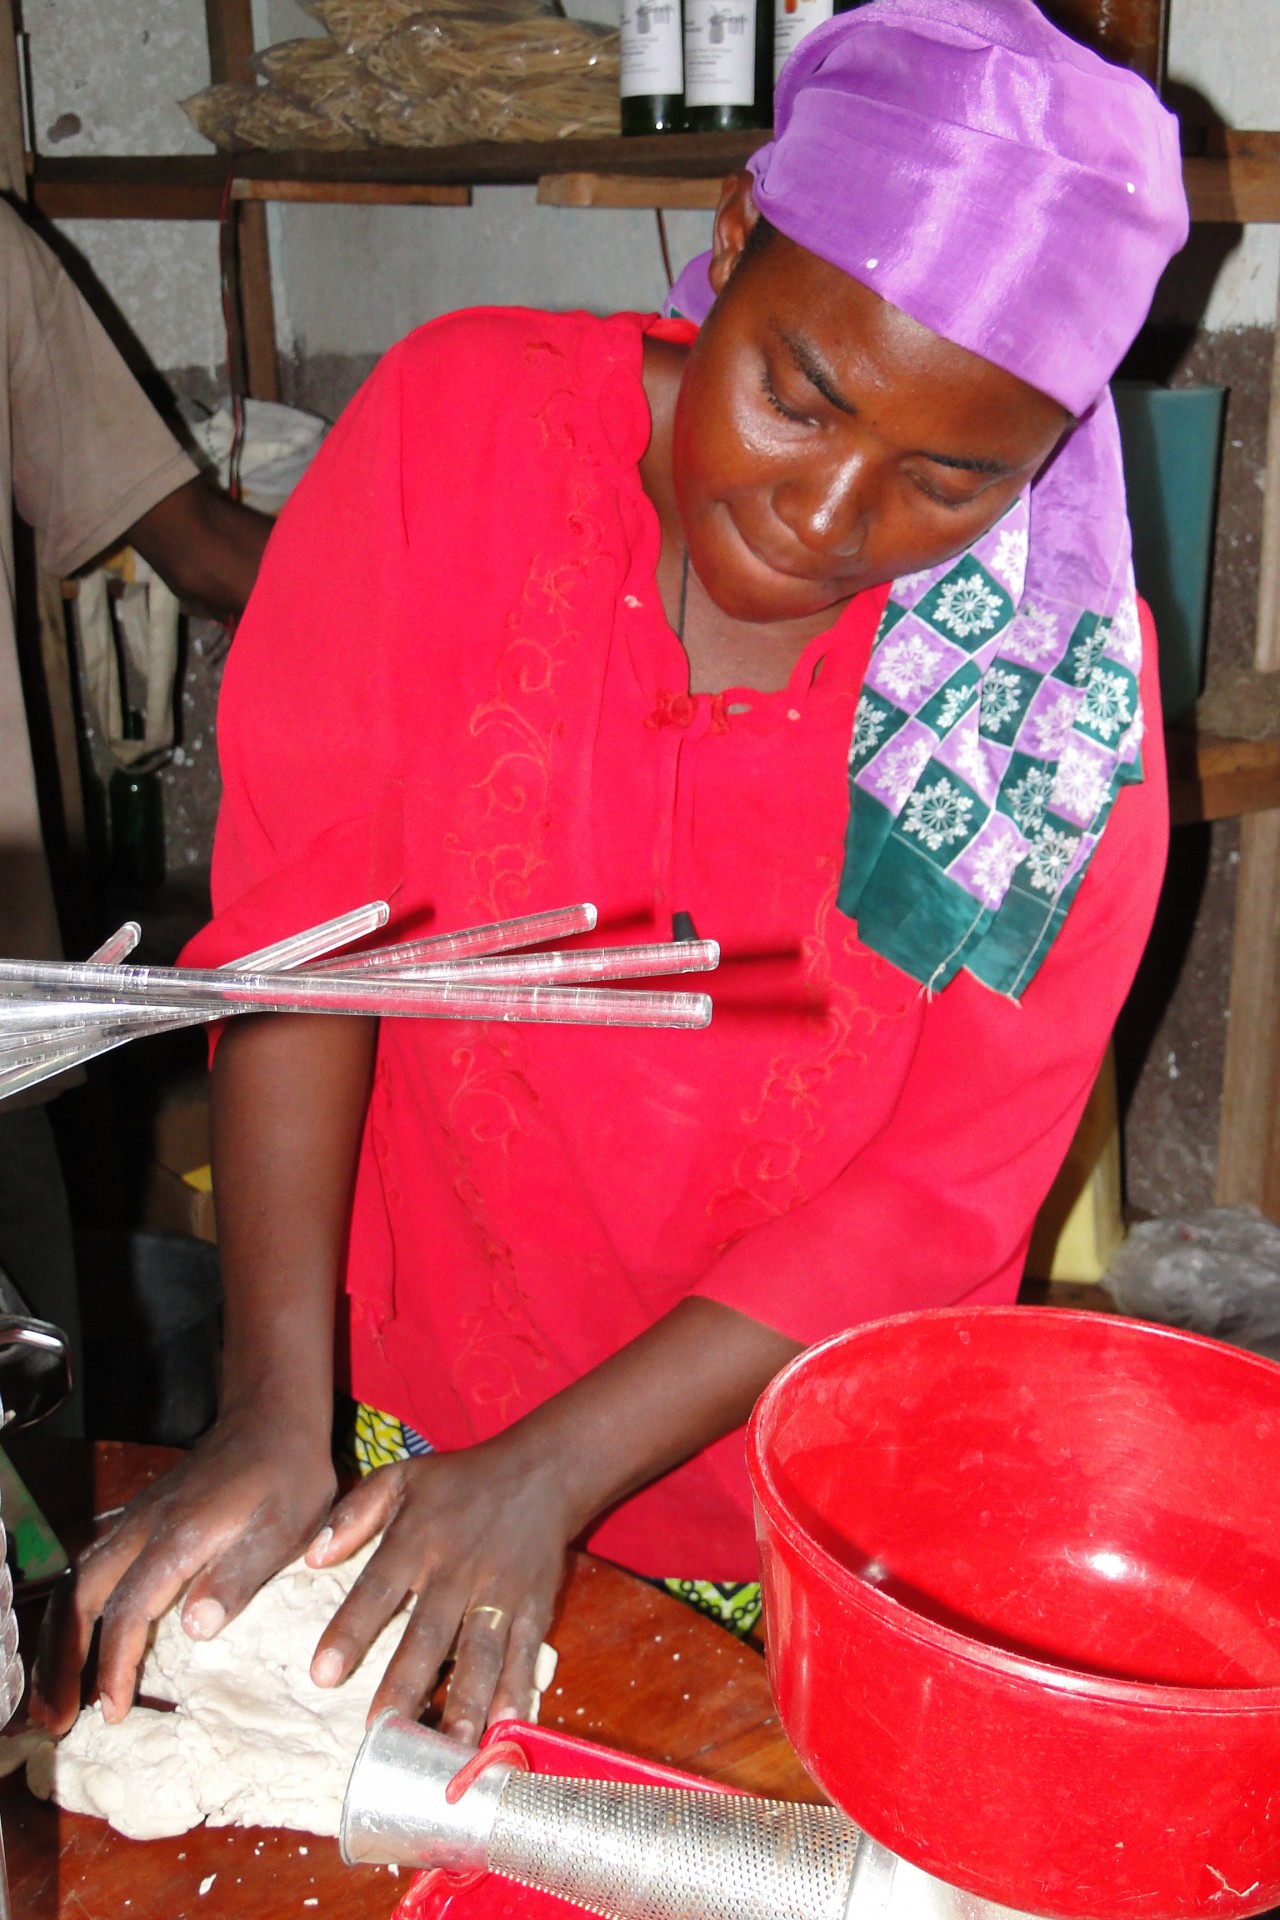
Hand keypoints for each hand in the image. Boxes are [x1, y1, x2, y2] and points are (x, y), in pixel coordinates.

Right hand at [29, 1403, 336, 1735]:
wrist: (272, 1415)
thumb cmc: (287, 1475)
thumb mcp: (284, 1527)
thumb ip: (239, 1577)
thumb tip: (195, 1629)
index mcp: (178, 1537)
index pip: (128, 1610)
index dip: (115, 1664)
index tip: (111, 1710)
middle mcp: (143, 1527)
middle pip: (79, 1596)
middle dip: (61, 1660)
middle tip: (58, 1717)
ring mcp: (136, 1519)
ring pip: (75, 1580)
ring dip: (58, 1636)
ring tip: (56, 1690)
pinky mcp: (138, 1517)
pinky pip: (88, 1565)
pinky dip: (71, 1607)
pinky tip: (73, 1636)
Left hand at [305, 1433, 572, 1743]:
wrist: (542, 1471)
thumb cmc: (461, 1480)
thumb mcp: (402, 1478)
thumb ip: (354, 1514)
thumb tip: (312, 1558)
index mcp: (418, 1537)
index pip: (378, 1587)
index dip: (351, 1630)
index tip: (323, 1675)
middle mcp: (459, 1568)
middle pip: (429, 1631)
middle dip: (405, 1682)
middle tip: (380, 1729)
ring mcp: (501, 1590)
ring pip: (480, 1650)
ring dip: (464, 1700)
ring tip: (448, 1747)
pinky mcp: (535, 1604)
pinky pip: (526, 1651)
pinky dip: (516, 1689)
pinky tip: (505, 1725)